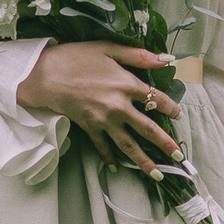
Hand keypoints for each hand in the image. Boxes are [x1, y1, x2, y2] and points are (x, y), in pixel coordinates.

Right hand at [17, 39, 183, 169]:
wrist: (44, 75)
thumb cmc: (75, 58)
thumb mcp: (108, 48)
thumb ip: (139, 55)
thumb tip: (167, 60)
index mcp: (126, 84)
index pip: (156, 99)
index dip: (170, 107)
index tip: (178, 115)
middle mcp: (119, 106)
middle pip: (148, 129)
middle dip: (165, 145)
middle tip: (180, 157)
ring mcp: (104, 120)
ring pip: (129, 145)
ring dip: (145, 161)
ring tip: (158, 175)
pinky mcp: (89, 128)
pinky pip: (102, 147)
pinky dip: (109, 159)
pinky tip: (117, 168)